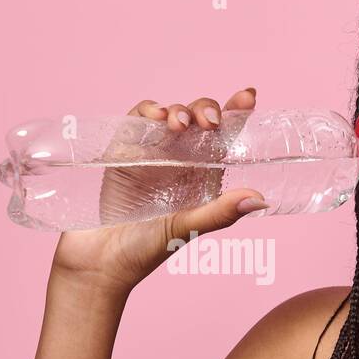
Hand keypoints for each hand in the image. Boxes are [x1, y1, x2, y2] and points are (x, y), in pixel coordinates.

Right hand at [51, 87, 266, 294]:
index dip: (237, 113)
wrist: (98, 263)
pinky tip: (156, 116)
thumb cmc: (143, 252)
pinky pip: (137, 120)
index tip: (248, 96)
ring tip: (180, 124)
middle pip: (199, 119)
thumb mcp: (187, 230)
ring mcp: (150, 153)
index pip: (225, 139)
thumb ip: (220, 214)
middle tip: (209, 122)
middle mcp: (179, 161)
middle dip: (207, 110)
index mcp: (202, 178)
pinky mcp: (123, 150)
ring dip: (180, 110)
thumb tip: (260, 199)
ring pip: (171, 115)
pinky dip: (148, 111)